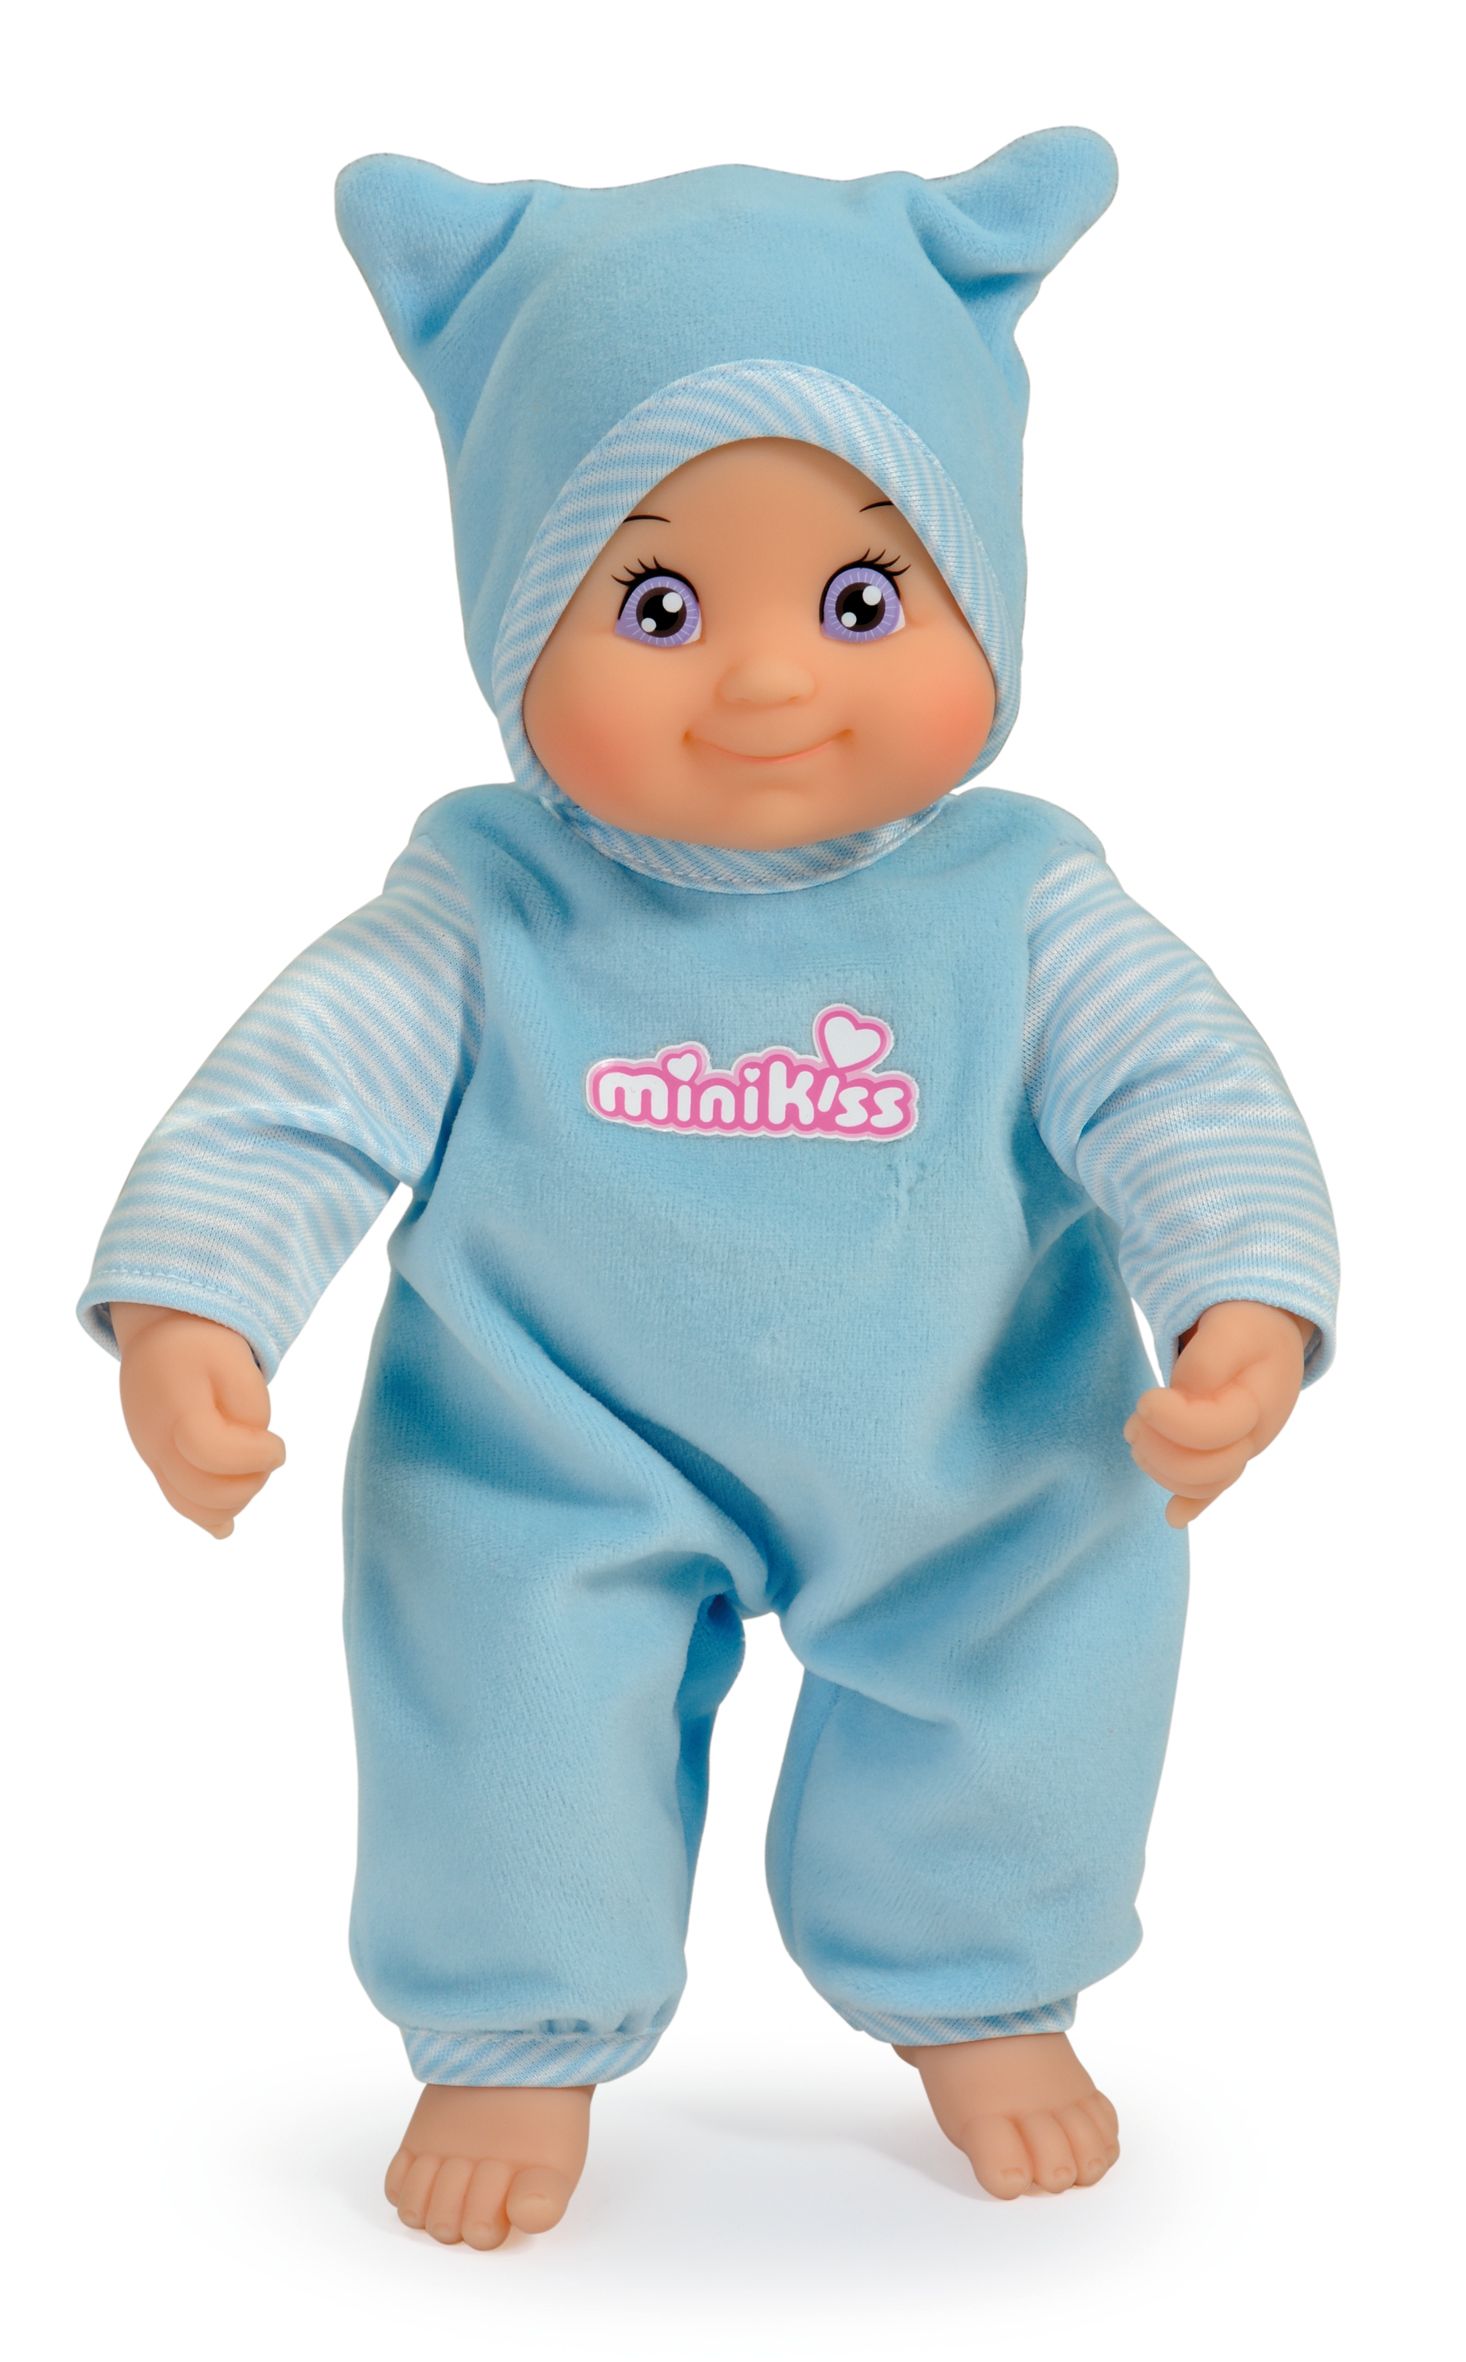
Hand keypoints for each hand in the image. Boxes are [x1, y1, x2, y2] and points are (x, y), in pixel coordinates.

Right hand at [110, 1302, 285, 1538]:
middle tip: (268, 1455)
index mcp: (177, 1408)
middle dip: (250, 1482)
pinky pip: (179, 1501)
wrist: (160, 1334)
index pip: (213, 1454)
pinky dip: (207, 1515)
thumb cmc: (205, 1345)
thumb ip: (251, 1412)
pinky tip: (226, 1527)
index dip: (255, 1457)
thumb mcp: (237, 1362)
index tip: (278, 1446)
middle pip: (204, 1492)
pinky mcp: (156, 1464)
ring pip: (193, 1506)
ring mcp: (152, 1456)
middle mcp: (156, 1440)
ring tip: (252, 1469)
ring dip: (235, 1498)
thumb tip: (254, 1460)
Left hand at [1122, 1300, 1311, 1529]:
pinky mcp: (1229, 1454)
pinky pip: (1213, 1488)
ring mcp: (1242, 1449)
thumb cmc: (1245, 1326)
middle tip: (1134, 1422)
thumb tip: (1180, 1399)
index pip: (1214, 1430)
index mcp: (1258, 1402)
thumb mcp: (1229, 1328)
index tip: (1145, 1400)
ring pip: (1203, 1483)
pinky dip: (1192, 1504)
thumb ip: (1205, 1363)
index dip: (1172, 1421)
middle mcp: (1253, 1435)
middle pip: (1208, 1469)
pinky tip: (1173, 1516)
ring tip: (1137, 1434)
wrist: (1271, 1329)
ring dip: (1160, 1467)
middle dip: (1160, 1450)